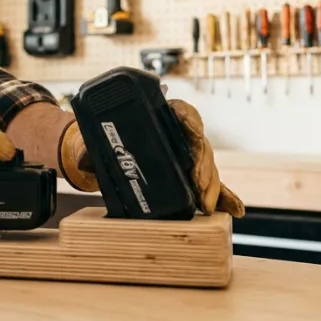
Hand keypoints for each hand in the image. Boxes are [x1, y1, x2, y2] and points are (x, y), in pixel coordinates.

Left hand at [57, 101, 244, 216]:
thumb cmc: (100, 143)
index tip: (192, 132)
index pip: (182, 111)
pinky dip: (224, 197)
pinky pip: (210, 185)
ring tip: (207, 205)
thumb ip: (89, 149)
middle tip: (199, 186)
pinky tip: (235, 209)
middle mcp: (177, 133)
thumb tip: (85, 157)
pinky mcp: (188, 176)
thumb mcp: (93, 142)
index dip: (190, 119)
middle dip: (203, 166)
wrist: (102, 155)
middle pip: (199, 145)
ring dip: (211, 185)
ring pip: (206, 167)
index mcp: (159, 115)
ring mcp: (185, 155)